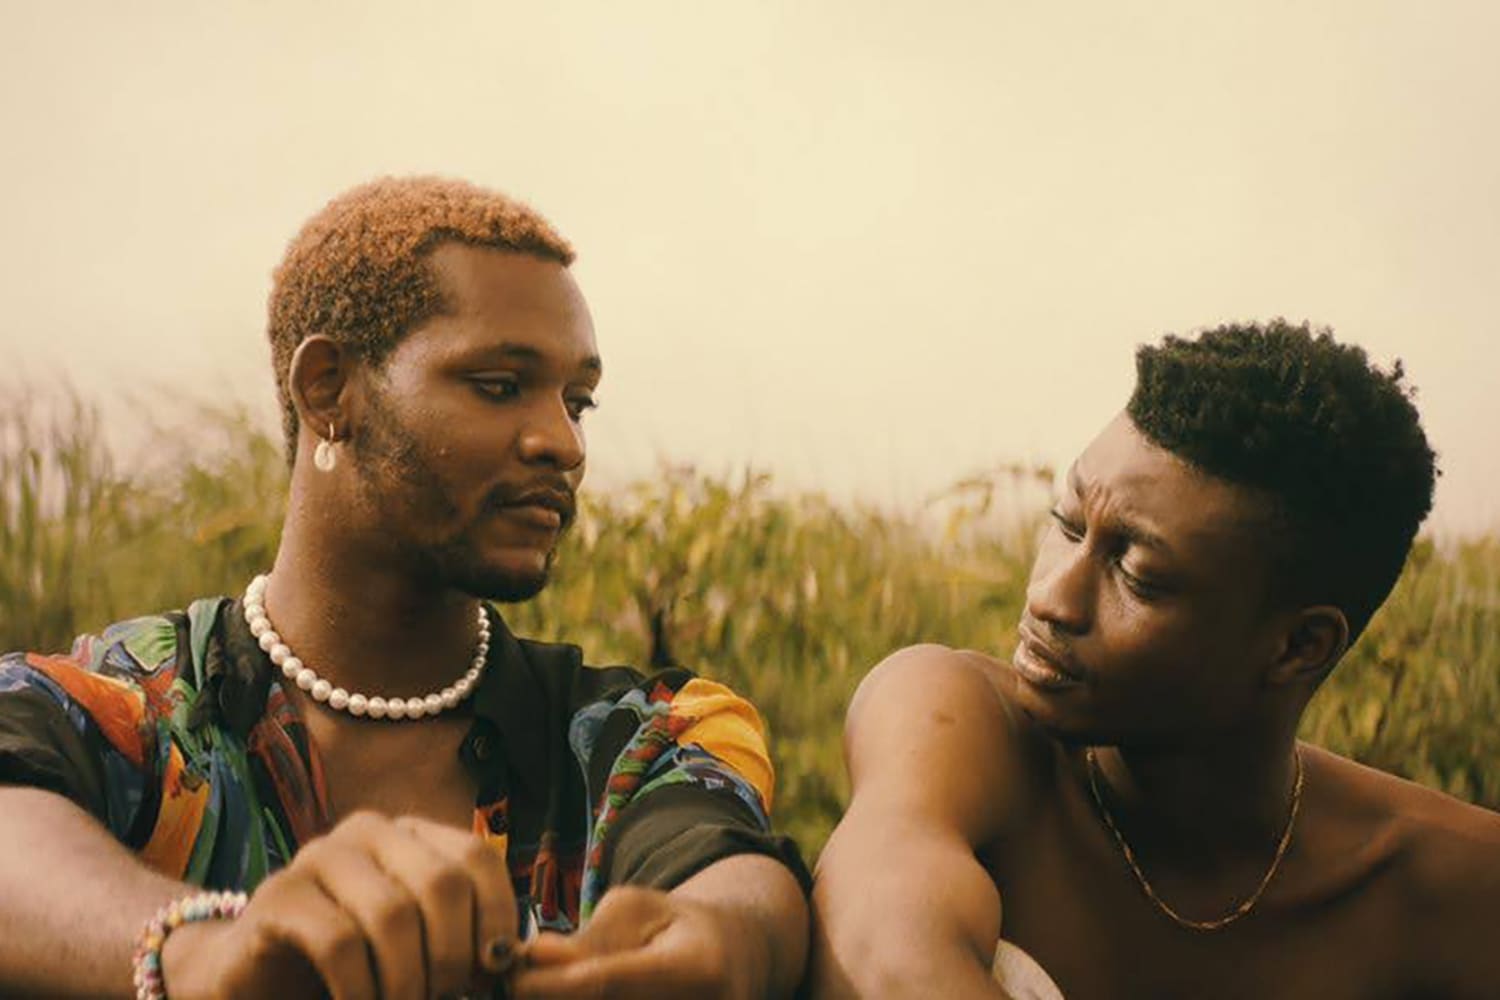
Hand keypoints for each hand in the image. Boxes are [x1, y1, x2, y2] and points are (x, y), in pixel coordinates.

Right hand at [160, 811, 519, 999]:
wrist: (254, 978)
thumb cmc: (352, 967)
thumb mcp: (419, 950)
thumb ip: (469, 948)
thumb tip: (532, 959)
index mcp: (412, 836)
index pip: (476, 857)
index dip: (498, 916)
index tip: (492, 972)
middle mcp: (369, 833)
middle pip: (442, 882)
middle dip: (454, 956)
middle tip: (443, 999)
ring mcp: (319, 857)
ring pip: (393, 914)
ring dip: (408, 981)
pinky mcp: (278, 897)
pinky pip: (339, 941)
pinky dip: (361, 989)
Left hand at [511, 885, 759, 999]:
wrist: (737, 963)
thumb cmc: (678, 929)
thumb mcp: (641, 911)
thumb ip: (589, 937)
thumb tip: (533, 957)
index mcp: (697, 969)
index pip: (605, 985)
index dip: (549, 987)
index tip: (510, 976)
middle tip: (521, 985)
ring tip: (551, 989)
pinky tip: (581, 997)